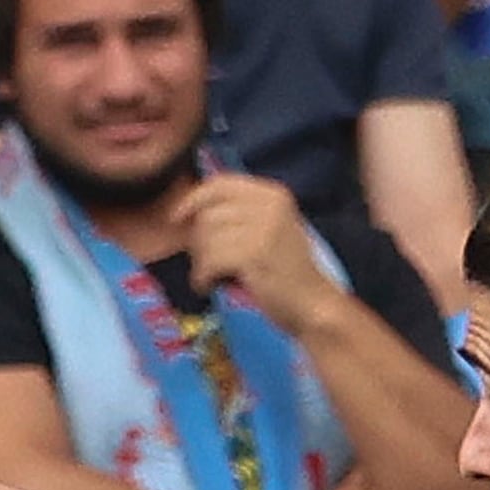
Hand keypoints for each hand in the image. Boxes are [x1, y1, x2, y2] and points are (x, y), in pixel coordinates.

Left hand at [169, 170, 322, 321]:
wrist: (313, 306)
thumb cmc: (287, 274)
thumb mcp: (270, 230)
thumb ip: (239, 215)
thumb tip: (190, 211)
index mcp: (273, 194)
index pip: (221, 184)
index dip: (193, 199)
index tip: (176, 218)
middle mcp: (269, 205)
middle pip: (209, 214)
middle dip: (198, 242)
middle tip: (207, 265)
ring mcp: (263, 228)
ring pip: (206, 238)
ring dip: (200, 262)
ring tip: (211, 278)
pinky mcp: (254, 254)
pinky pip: (209, 260)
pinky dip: (202, 277)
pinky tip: (209, 286)